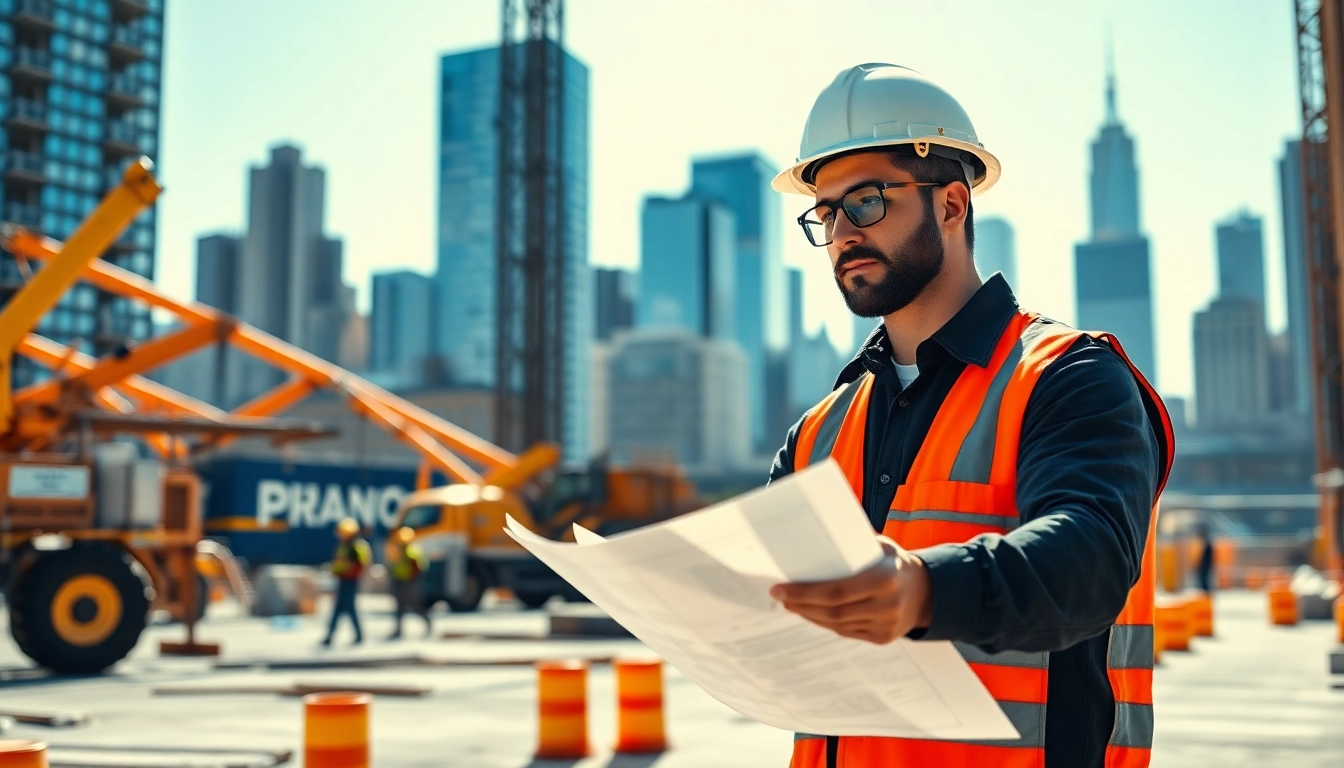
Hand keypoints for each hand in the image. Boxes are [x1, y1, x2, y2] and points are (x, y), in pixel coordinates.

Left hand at [770, 538, 932, 644]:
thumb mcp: (880, 547)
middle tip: (780, 596)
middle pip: (832, 612)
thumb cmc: (895, 563)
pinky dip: (825, 623)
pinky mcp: (882, 638)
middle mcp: (887, 606)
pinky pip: (846, 632)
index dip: (804, 593)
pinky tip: (811, 613)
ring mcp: (885, 626)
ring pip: (836, 625)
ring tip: (791, 603)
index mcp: (885, 580)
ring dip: (809, 615)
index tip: (779, 589)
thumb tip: (813, 540)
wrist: (929, 592)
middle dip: (801, 604)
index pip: (835, 592)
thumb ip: (852, 545)